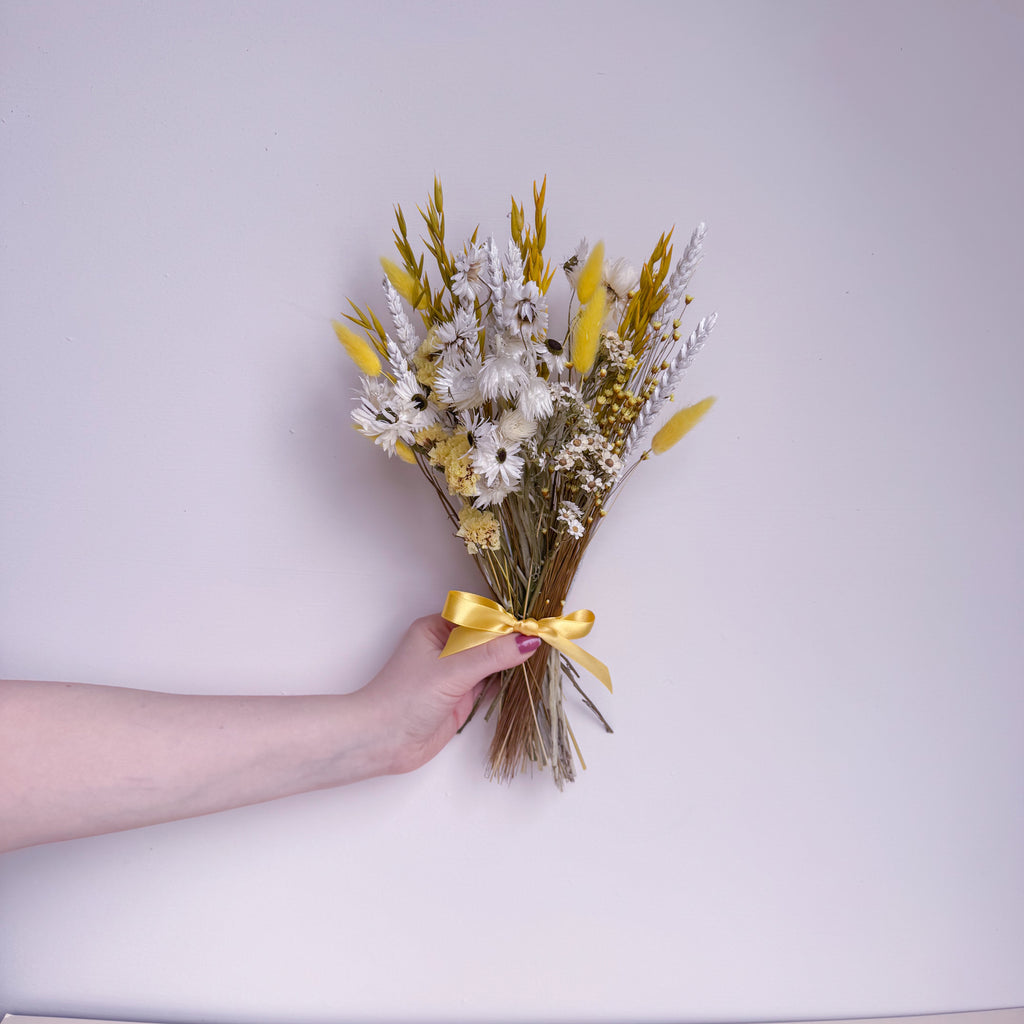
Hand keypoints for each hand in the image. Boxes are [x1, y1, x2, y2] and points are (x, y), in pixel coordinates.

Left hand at [354, 614, 540, 774]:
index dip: (506, 619)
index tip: (534, 623)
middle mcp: (445, 646)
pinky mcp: (461, 696)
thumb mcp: (452, 671)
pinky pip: (490, 682)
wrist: (381, 743)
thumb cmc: (406, 698)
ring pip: (491, 660)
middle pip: (487, 637)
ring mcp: (454, 672)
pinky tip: (525, 677)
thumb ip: (492, 655)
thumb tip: (529, 641)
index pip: (479, 615)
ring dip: (511, 660)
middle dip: (513, 639)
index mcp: (436, 628)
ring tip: (542, 656)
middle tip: (545, 637)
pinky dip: (507, 680)